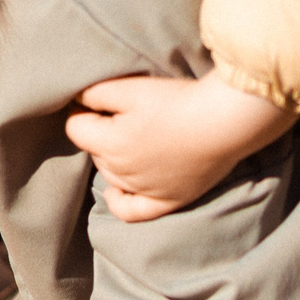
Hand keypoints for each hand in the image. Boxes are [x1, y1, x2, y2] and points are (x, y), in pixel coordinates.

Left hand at [64, 73, 295, 220]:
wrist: (224, 122)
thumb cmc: (177, 101)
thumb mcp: (130, 88)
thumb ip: (95, 94)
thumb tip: (76, 100)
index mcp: (109, 144)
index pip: (75, 129)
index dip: (83, 110)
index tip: (99, 99)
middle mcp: (122, 173)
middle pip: (95, 152)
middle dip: (102, 132)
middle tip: (126, 112)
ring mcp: (145, 190)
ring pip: (111, 175)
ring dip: (113, 157)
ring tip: (134, 136)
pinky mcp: (169, 200)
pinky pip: (132, 211)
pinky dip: (119, 201)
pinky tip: (115, 192)